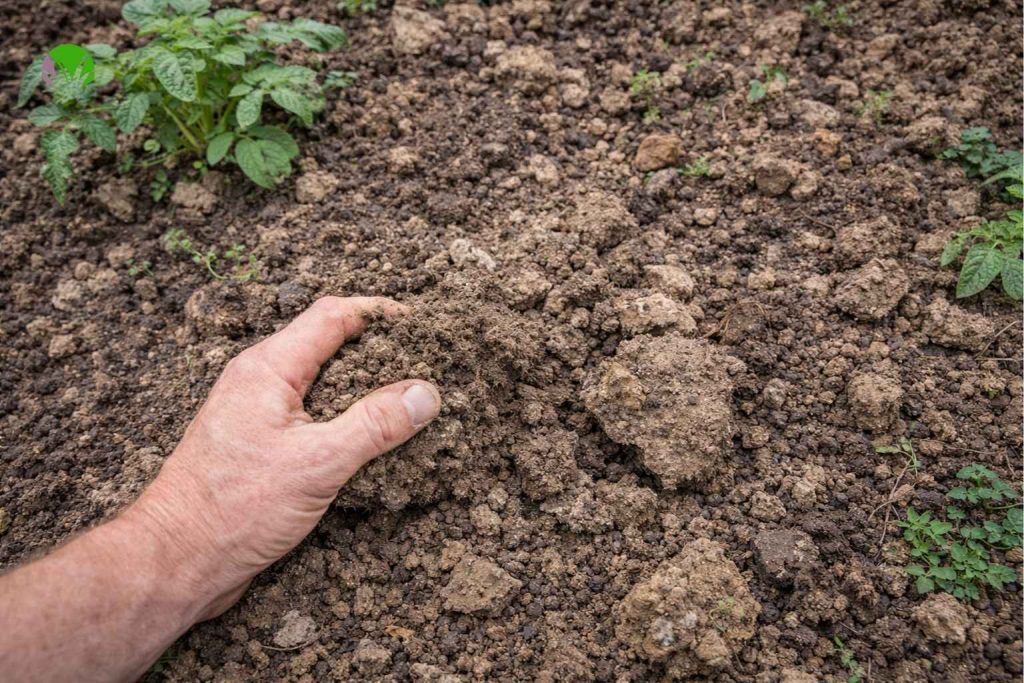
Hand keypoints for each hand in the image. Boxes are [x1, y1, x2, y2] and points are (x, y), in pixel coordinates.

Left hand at [125, 296, 440, 618]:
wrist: (176, 560)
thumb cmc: (235, 509)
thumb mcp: (318, 463)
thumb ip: (374, 425)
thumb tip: (426, 393)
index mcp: (267, 368)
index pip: (332, 316)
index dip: (378, 312)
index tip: (419, 323)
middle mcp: (258, 380)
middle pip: (326, 344)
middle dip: (375, 348)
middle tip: (421, 361)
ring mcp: (255, 412)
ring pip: (318, 382)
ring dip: (360, 385)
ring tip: (404, 398)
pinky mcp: (256, 445)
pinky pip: (309, 414)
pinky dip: (342, 416)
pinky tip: (367, 439)